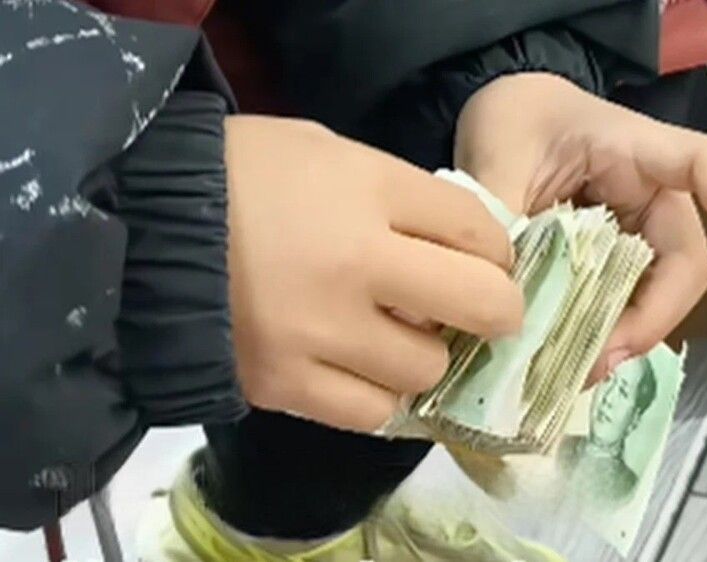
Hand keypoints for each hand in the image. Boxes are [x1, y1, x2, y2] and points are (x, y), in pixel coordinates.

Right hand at [225, 116, 522, 431]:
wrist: (136, 226)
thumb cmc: (237, 175)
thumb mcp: (326, 154)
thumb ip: (397, 195)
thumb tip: (454, 246)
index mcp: (369, 190)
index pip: (477, 229)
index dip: (498, 250)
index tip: (488, 261)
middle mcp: (357, 265)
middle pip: (480, 304)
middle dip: (495, 309)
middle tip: (478, 311)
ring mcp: (320, 333)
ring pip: (426, 369)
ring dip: (422, 354)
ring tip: (393, 336)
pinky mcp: (283, 384)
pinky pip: (369, 412)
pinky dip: (375, 393)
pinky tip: (356, 368)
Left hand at [455, 73, 706, 384]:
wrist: (503, 120)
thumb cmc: (513, 119)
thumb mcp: (495, 156)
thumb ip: (501, 218)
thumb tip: (500, 295)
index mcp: (634, 148)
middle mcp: (651, 195)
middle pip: (684, 262)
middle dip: (651, 317)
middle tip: (601, 358)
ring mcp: (636, 232)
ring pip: (655, 294)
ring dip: (624, 336)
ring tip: (577, 370)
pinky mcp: (613, 261)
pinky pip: (622, 303)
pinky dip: (600, 334)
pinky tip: (566, 360)